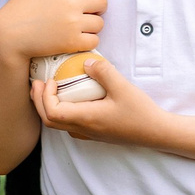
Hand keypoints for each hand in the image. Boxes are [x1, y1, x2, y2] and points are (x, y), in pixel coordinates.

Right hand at [0, 0, 103, 63]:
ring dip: (92, 25)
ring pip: (100, 23)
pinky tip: (78, 38)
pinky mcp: (72, 42)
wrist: (10, 34)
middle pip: (102, 3)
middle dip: (97, 7)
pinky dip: (89, 41)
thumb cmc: (23, 4)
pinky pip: (94, 41)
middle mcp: (71, 2)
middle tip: (86, 11)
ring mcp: (73, 23)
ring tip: (80, 26)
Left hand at [33, 53, 168, 145]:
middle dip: (39, 102)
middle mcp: (84, 129)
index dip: (44, 97)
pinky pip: (69, 125)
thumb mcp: (122, 86)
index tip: (51, 80)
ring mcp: (89, 134)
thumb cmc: (140, 112)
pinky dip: (61, 112)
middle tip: (38, 83)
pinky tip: (70, 99)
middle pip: (49, 121)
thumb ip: (103, 71)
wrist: (156, 132)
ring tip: (50, 89)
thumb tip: (86, 61)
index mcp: (86, 119)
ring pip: (58, 125)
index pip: (52, 113)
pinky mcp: (95, 133)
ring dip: (48, 107)